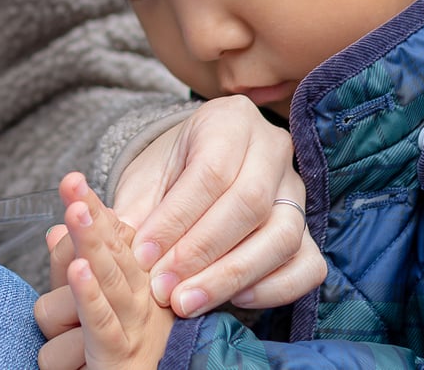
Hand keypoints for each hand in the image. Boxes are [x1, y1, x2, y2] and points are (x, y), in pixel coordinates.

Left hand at [38, 173, 171, 369]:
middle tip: (73, 188)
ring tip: (75, 262)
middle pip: (109, 251)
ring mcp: (133, 325)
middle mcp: (141, 296)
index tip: (72, 180)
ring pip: (92, 283)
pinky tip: (79, 273)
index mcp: (137, 278)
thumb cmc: (108, 351)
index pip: (114, 235)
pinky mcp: (118, 354)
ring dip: (71, 284)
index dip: (92, 206)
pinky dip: (87, 297)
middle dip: (89, 222)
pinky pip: (98, 319)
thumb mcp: (82, 304)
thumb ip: (71, 267)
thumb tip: (53, 231)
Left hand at [111, 96, 324, 316]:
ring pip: (283, 235)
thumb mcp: (144, 179)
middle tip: (164, 289)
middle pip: (249, 203)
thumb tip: (112, 247)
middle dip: (201, 253)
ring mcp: (297, 191)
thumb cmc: (168, 174)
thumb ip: (133, 211)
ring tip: (188, 303)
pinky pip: (309, 265)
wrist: (196, 173)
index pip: (210, 172)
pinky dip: (275, 288)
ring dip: (232, 276)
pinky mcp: (311, 231)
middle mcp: (273, 149)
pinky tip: (236, 300)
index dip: (176, 219)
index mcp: (229, 120)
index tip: (143, 256)